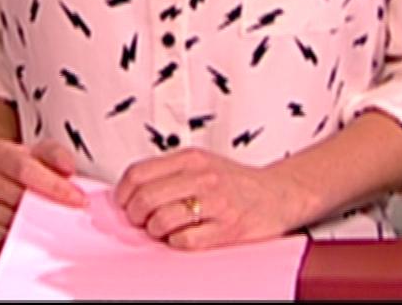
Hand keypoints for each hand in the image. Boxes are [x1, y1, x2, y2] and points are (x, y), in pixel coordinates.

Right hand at [0, 137, 85, 241]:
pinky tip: (20, 228)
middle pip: (18, 197)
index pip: (25, 168)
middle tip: (68, 214)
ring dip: (31, 225)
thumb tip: (68, 168)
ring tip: (43, 220)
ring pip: (8, 219)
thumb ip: (56, 155)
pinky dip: (11, 236)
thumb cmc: (15, 166)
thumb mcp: (37, 152)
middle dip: (47, 208)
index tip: (76, 198)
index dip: (53, 185)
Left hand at [114, 148, 315, 249]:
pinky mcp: (226, 228)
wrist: (277, 194)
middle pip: (146, 198)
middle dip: (135, 215)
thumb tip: (131, 188)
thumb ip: (169, 171)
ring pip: (162, 220)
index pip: (139, 173)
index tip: (124, 202)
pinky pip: (185, 240)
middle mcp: (202, 178)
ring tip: (162, 229)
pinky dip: (177, 242)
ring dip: (155, 230)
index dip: (124, 192)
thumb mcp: (202, 163)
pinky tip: (182, 236)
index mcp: (191, 159)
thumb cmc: (236, 182)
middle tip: (140, 220)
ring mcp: (215, 203)